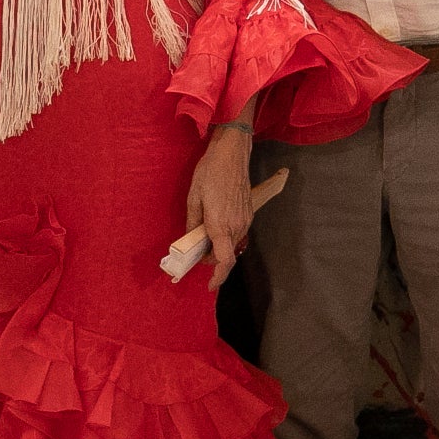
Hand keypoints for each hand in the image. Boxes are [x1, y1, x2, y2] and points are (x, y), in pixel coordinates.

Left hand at [184, 125, 258, 290]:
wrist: (232, 153)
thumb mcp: (193, 196)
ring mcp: (245, 219)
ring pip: (233, 244)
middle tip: (196, 255)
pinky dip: (226, 237)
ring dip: (219, 248)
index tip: (210, 285)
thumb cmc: (210, 172)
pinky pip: (237, 232)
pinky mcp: (249, 212)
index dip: (218, 277)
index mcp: (220, 224)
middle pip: (227, 255)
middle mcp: (237, 226)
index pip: (224, 261)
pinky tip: (214, 228)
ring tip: (203, 240)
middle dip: (213, 260)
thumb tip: (189, 240)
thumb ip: (192, 222)